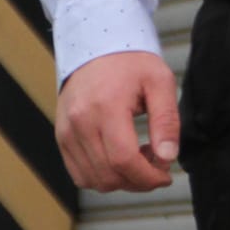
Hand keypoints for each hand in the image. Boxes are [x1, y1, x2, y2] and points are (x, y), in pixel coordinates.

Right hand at [56, 50, 181, 193]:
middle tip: (156, 165)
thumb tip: (167, 157)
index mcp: (106, 107)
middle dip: (139, 181)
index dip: (148, 177)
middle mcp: (80, 122)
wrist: (95, 48)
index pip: (124, 160)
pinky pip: (79, 174)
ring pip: (93, 180)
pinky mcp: (62, 138)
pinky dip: (102, 177)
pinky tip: (119, 160)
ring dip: (122, 181)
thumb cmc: (130, 63)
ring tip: (139, 159)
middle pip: (109, 175)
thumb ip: (167, 120)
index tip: (166, 175)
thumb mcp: (160, 82)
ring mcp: (67, 132)